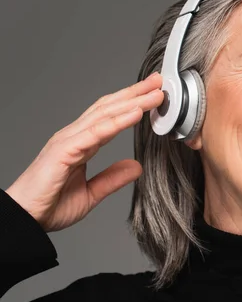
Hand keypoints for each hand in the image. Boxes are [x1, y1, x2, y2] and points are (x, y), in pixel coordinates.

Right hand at [5, 73, 163, 231]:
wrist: (24, 219)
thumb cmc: (48, 205)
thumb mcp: (91, 193)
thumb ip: (112, 179)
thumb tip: (135, 167)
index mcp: (81, 143)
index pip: (110, 116)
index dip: (132, 103)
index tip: (153, 94)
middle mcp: (74, 136)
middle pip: (109, 107)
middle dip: (135, 93)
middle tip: (158, 81)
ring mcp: (68, 141)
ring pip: (105, 114)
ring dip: (132, 101)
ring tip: (154, 93)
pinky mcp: (64, 151)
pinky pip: (96, 132)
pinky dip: (118, 121)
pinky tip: (135, 113)